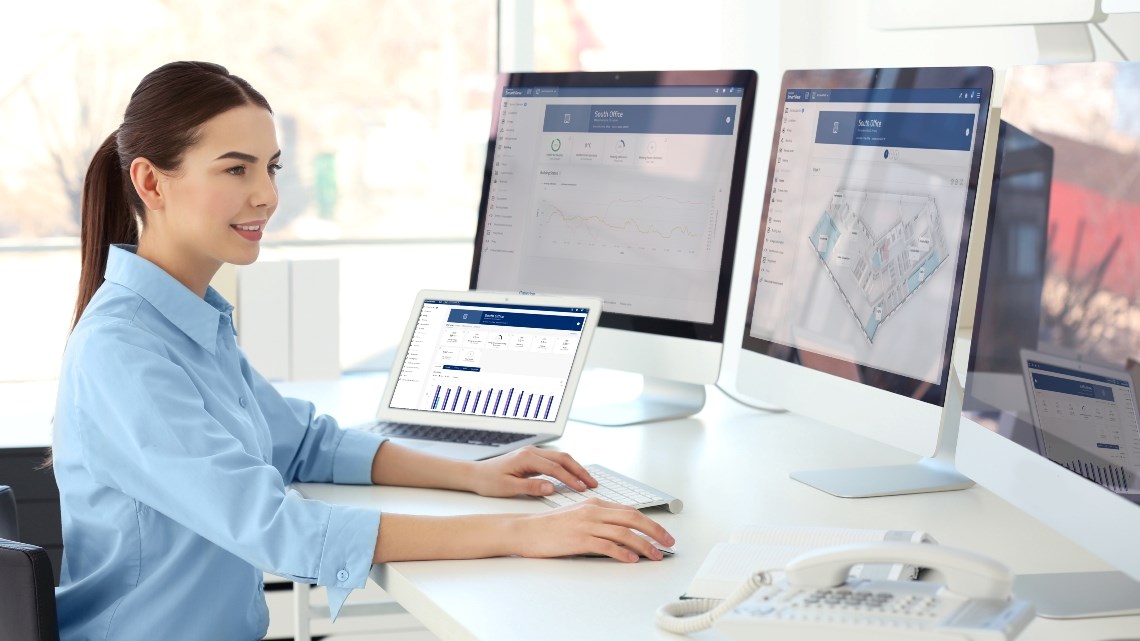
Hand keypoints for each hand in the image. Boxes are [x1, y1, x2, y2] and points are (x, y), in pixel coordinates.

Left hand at [468, 446, 595, 497]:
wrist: (475, 474)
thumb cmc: (489, 481)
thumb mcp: (509, 488)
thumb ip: (531, 487)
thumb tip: (552, 487)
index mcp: (527, 457)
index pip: (555, 468)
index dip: (571, 478)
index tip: (582, 488)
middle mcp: (532, 451)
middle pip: (563, 458)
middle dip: (579, 470)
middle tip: (593, 483)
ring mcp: (533, 453)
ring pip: (561, 458)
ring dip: (575, 468)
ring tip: (587, 481)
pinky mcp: (532, 458)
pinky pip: (554, 461)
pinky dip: (566, 468)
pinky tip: (573, 476)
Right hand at [510, 499, 674, 561]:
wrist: (526, 530)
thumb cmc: (550, 526)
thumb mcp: (578, 515)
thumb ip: (599, 519)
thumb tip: (622, 531)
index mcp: (595, 503)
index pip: (630, 511)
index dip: (650, 523)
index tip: (663, 534)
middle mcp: (593, 511)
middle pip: (633, 518)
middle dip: (655, 531)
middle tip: (668, 543)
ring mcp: (586, 525)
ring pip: (624, 533)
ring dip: (644, 545)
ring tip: (655, 555)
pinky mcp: (579, 539)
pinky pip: (606, 545)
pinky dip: (622, 552)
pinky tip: (631, 559)